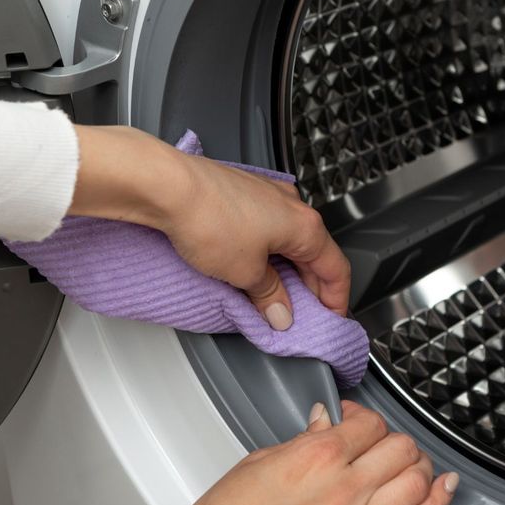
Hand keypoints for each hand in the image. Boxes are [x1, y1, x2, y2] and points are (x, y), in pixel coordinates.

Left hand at [67, 125, 350, 327]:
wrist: (167, 185)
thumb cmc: (209, 219)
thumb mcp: (244, 272)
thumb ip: (268, 295)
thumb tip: (280, 312)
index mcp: (304, 225)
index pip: (336, 268)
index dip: (337, 299)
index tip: (332, 319)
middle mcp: (290, 204)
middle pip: (314, 253)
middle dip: (310, 287)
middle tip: (301, 315)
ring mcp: (265, 194)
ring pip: (288, 239)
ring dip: (284, 269)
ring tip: (270, 296)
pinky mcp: (241, 192)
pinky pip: (265, 228)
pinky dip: (265, 251)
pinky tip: (249, 267)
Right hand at [143, 401, 458, 504]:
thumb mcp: (257, 464)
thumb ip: (300, 442)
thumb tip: (323, 424)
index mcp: (314, 456)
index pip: (367, 423)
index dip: (363, 417)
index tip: (352, 420)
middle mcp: (343, 488)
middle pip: (399, 448)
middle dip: (393, 438)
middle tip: (380, 442)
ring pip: (415, 481)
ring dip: (419, 465)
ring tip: (413, 461)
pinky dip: (435, 503)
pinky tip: (443, 487)